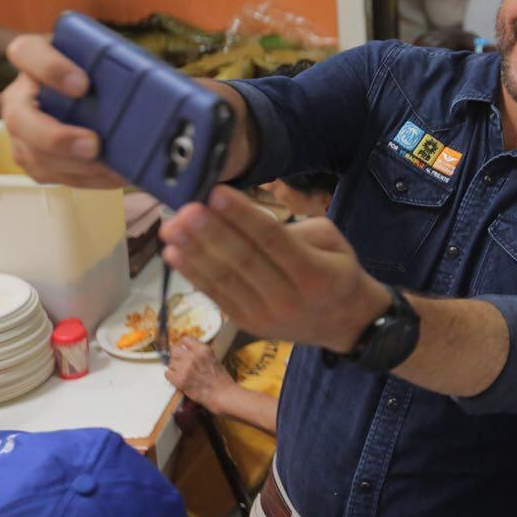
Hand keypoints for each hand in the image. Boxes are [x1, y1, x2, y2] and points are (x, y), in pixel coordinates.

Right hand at [1, 35, 126, 188]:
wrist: (93, 98)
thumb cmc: (99, 74)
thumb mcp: (106, 58)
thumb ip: (121, 56)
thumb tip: (157, 57)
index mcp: (35, 59)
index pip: (26, 53)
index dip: (50, 69)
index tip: (82, 84)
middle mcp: (21, 96)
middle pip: (20, 118)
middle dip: (56, 137)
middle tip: (93, 144)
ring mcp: (23, 132)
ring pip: (34, 155)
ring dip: (75, 166)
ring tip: (110, 167)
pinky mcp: (36, 159)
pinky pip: (54, 176)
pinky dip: (88, 178)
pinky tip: (113, 174)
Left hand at [159, 186, 388, 349]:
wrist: (345, 323)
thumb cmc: (338, 272)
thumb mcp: (332, 242)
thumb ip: (293, 230)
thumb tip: (245, 218)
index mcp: (315, 274)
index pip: (272, 239)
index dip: (241, 216)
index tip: (216, 192)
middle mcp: (288, 298)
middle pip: (243, 260)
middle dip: (210, 232)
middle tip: (186, 208)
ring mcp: (264, 315)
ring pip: (224, 279)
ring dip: (193, 252)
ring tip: (171, 228)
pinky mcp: (246, 324)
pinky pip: (216, 295)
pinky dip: (193, 274)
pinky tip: (174, 254)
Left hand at [164, 338, 236, 412]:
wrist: (222, 394)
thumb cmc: (220, 378)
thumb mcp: (213, 358)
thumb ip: (199, 353)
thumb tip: (186, 351)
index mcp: (203, 349)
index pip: (185, 339)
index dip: (182, 345)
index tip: (182, 350)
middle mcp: (193, 356)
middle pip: (174, 350)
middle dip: (176, 356)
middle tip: (180, 363)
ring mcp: (185, 368)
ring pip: (170, 362)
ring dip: (174, 368)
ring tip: (182, 373)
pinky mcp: (179, 380)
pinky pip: (167, 374)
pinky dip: (171, 377)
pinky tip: (179, 379)